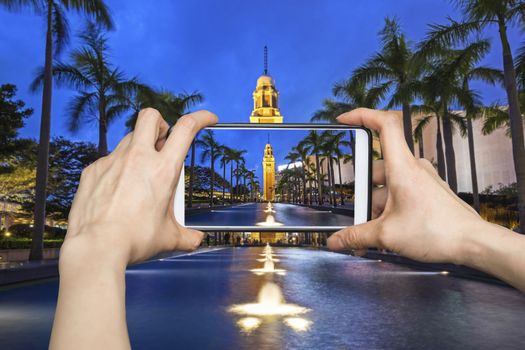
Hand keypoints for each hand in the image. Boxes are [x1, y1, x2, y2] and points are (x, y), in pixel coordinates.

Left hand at [60, 108, 217, 269]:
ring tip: (140, 175)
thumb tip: (195, 239)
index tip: (207, 118)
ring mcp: (112, 161)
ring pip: (129, 138)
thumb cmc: (134, 240)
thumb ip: (186, 236)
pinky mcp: (93, 170)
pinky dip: (118, 169)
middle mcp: (138, 158)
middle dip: (161, 123)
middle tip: (163, 142)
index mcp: (163, 170)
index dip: (200, 117)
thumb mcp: (168, 237)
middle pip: (150, 117)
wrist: (96, 248)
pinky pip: (109, 160)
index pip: (186, 128)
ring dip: (139, 148)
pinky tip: (118, 191)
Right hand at [327, 108, 482, 264]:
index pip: (385, 125)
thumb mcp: (386, 235)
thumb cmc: (437, 232)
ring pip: (388, 185)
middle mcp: (413, 168)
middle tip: (358, 213)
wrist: (473, 243)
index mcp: (402, 168)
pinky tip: (386, 232)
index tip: (344, 119)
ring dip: (375, 206)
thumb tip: (336, 241)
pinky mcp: (428, 192)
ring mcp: (422, 179)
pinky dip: (389, 209)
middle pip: (377, 168)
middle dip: (363, 192)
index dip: (362, 115)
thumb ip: (356, 236)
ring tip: (372, 232)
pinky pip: (400, 194)